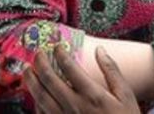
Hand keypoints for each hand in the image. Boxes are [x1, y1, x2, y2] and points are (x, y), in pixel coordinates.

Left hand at [24, 47, 140, 113]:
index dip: (60, 54)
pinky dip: (36, 103)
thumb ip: (111, 71)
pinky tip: (35, 96)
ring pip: (40, 98)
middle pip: (49, 80)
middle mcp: (75, 106)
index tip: (57, 46)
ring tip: (28, 71)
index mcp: (92, 95)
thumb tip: (99, 49)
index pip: (70, 67)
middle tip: (37, 54)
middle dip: (40, 64)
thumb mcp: (126, 96)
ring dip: (31, 82)